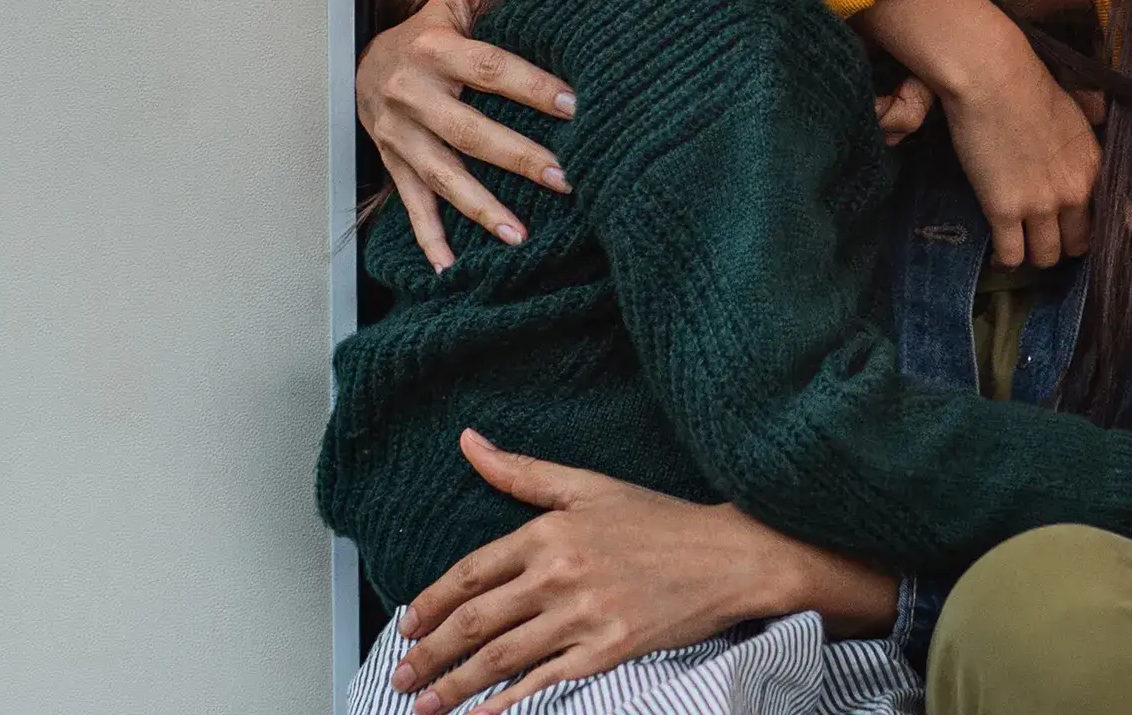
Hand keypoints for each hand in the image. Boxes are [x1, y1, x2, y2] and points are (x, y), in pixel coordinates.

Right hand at [358, 0, 578, 268]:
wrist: (355, 68)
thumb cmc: (421, 34)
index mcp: (432, 50)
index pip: (487, 67)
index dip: (528, 84)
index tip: (572, 103)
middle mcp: (411, 95)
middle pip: (468, 130)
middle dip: (517, 157)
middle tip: (566, 178)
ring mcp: (398, 136)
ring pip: (441, 177)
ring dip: (480, 208)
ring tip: (521, 235)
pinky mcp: (393, 165)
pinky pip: (411, 206)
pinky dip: (430, 239)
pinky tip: (453, 268)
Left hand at [393, 430, 896, 713]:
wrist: (731, 556)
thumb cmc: (661, 521)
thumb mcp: (588, 485)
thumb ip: (521, 472)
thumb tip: (467, 442)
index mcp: (548, 531)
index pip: (470, 573)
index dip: (431, 603)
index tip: (406, 624)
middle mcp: (559, 574)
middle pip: (475, 621)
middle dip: (429, 653)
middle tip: (400, 674)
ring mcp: (583, 616)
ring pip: (500, 657)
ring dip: (454, 685)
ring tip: (422, 702)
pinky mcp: (607, 651)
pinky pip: (543, 681)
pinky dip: (506, 703)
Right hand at [856, 0, 1097, 267]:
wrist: (991, 78)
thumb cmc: (1030, 84)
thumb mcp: (1077, 107)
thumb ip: (1094, 119)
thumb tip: (1103, 113)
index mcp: (1094, 167)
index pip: (1108, 220)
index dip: (1092, 231)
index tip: (1077, 232)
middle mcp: (1074, 192)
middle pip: (1077, 245)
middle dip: (1062, 244)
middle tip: (1045, 237)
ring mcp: (1039, 204)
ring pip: (1045, 256)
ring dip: (1034, 254)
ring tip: (1021, 244)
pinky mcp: (1003, 210)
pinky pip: (1010, 255)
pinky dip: (1005, 258)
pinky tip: (999, 250)